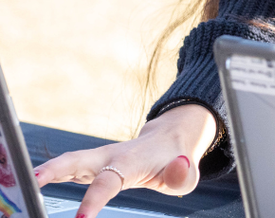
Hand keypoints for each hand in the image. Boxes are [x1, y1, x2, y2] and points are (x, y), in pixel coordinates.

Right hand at [34, 104, 217, 217]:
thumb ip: (180, 174)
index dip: (95, 200)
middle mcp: (110, 156)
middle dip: (55, 170)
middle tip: (31, 182)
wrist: (170, 139)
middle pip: (79, 160)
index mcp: (130, 161)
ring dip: (45, 172)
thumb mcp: (185, 171)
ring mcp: (99, 160)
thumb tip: (177, 167)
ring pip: (69, 162)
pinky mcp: (92, 165)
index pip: (109, 182)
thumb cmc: (176, 159)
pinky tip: (31, 185)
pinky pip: (68, 169)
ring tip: (22, 183)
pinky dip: (50, 175)